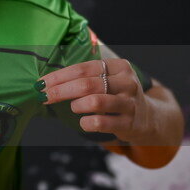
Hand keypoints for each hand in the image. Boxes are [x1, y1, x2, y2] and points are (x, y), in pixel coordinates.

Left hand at [37, 58, 155, 144]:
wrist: (148, 117)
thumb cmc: (117, 95)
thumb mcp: (109, 79)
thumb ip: (85, 76)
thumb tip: (48, 80)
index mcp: (119, 66)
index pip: (83, 68)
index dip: (59, 76)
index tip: (41, 83)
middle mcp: (127, 82)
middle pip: (87, 84)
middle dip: (61, 91)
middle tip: (45, 97)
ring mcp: (130, 103)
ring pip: (95, 102)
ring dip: (76, 105)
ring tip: (74, 107)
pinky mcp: (129, 123)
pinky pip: (101, 122)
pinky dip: (86, 123)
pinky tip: (84, 122)